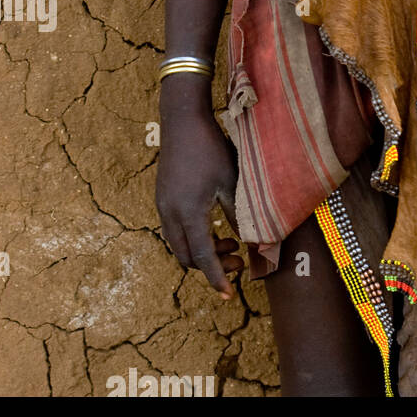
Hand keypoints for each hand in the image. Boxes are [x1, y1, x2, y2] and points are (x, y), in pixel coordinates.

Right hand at [156, 90, 243, 297]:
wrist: (183, 121)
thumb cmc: (211, 148)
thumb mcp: (230, 182)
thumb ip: (239, 214)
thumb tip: (253, 241)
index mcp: (189, 213)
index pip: (203, 257)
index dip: (217, 278)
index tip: (228, 295)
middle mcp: (171, 215)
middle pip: (188, 257)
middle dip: (213, 266)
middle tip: (239, 260)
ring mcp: (163, 206)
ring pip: (180, 245)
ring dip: (203, 251)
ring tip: (231, 242)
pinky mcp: (163, 198)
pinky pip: (175, 230)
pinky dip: (194, 237)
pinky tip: (214, 226)